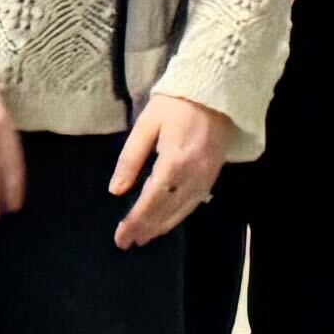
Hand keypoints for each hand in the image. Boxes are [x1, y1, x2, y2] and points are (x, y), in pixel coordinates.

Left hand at [108, 91, 236, 246]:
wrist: (217, 90)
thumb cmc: (176, 103)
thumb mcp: (146, 124)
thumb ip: (131, 159)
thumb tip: (116, 190)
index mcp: (175, 161)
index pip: (151, 200)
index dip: (135, 221)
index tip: (120, 236)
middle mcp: (194, 174)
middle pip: (167, 210)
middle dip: (146, 228)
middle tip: (127, 243)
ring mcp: (207, 176)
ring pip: (183, 210)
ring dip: (162, 226)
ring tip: (143, 238)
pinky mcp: (214, 174)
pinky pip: (195, 202)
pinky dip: (178, 215)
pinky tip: (167, 221)